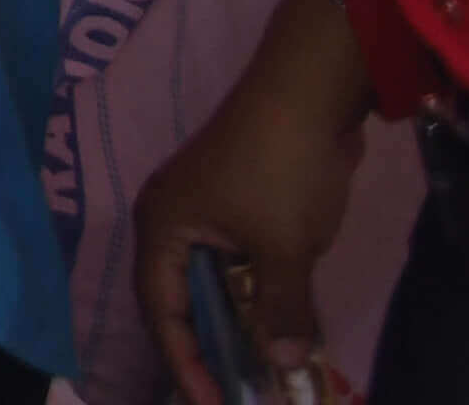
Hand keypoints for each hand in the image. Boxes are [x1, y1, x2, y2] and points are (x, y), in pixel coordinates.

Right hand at [138, 0, 374, 398]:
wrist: (307, 93)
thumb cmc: (280, 167)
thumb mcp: (284, 247)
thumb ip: (283, 309)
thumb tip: (286, 366)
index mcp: (162, 227)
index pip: (161, 310)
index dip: (186, 361)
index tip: (213, 401)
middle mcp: (169, 221)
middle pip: (176, 299)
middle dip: (203, 348)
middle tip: (230, 392)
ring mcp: (200, 210)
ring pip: (207, 282)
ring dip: (231, 323)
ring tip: (252, 368)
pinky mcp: (230, 204)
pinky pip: (230, 265)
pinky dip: (249, 297)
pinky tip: (272, 322)